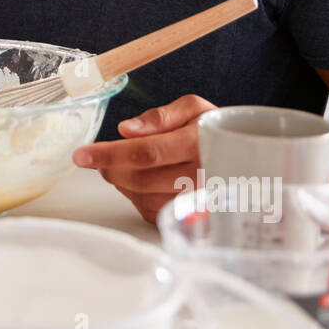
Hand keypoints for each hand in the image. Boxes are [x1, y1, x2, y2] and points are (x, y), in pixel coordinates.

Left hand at [71, 95, 216, 222]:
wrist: (247, 160)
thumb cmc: (214, 130)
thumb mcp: (195, 109)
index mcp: (199, 144)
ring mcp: (196, 203)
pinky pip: (149, 210)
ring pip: (141, 197)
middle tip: (95, 156)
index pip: (144, 152)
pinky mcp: (190, 219)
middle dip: (109, 167)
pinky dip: (135, 194)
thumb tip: (126, 129)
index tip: (81, 154)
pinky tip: (143, 179)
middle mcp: (200, 177)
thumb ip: (161, 116)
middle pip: (138, 179)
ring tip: (127, 163)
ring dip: (122, 180)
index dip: (108, 154)